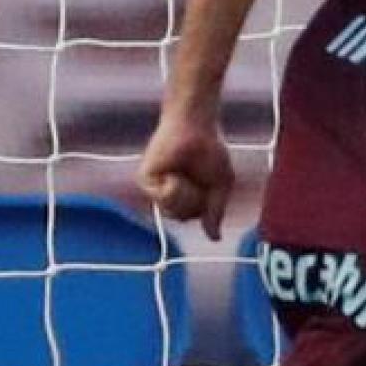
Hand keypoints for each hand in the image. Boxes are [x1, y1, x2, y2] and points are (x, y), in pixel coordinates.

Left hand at [137, 111, 234, 240]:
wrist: (197, 126)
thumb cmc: (210, 149)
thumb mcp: (221, 185)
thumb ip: (216, 212)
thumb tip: (215, 239)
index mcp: (183, 196)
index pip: (193, 216)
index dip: (205, 203)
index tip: (208, 181)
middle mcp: (166, 194)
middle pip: (182, 217)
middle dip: (195, 199)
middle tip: (196, 176)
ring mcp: (154, 187)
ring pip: (172, 211)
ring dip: (185, 192)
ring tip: (184, 173)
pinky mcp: (145, 180)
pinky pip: (163, 198)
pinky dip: (174, 186)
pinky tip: (174, 172)